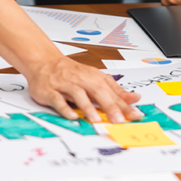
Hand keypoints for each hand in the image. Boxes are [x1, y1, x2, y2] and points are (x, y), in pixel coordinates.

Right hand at [26, 56, 141, 123]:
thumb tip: (135, 98)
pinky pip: (58, 99)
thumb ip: (115, 91)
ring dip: (88, 107)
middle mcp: (81, 80)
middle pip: (98, 92)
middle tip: (119, 120)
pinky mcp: (50, 91)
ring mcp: (65, 85)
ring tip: (96, 119)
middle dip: (109, 106)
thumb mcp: (96, 78)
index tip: (135, 115)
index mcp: (94, 78)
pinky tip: (72, 116)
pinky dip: (65, 108)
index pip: (112, 92)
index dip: (124, 105)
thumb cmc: (71, 72)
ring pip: (78, 95)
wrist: (45, 61)